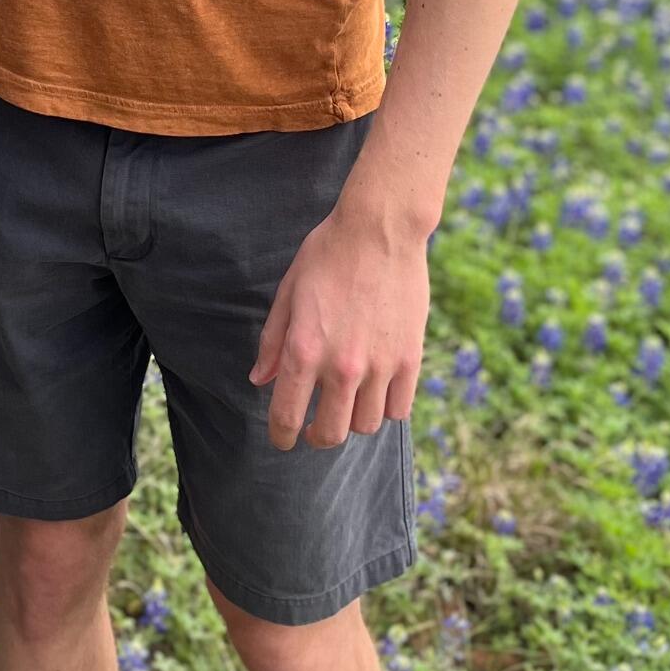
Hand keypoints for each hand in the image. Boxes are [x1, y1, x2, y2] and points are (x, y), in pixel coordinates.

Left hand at [249, 206, 427, 450]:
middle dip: (316, 436)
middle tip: (314, 426)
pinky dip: (384, 409)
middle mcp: (342, 367)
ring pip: (365, 426)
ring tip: (346, 403)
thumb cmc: (327, 255)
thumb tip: (260, 380)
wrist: (380, 230)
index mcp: (305, 350)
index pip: (287, 416)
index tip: (281, 440)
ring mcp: (380, 366)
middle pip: (330, 433)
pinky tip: (375, 393)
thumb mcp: (289, 292)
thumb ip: (273, 342)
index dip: (280, 436)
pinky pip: (397, 409)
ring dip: (351, 421)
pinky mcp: (409, 360)